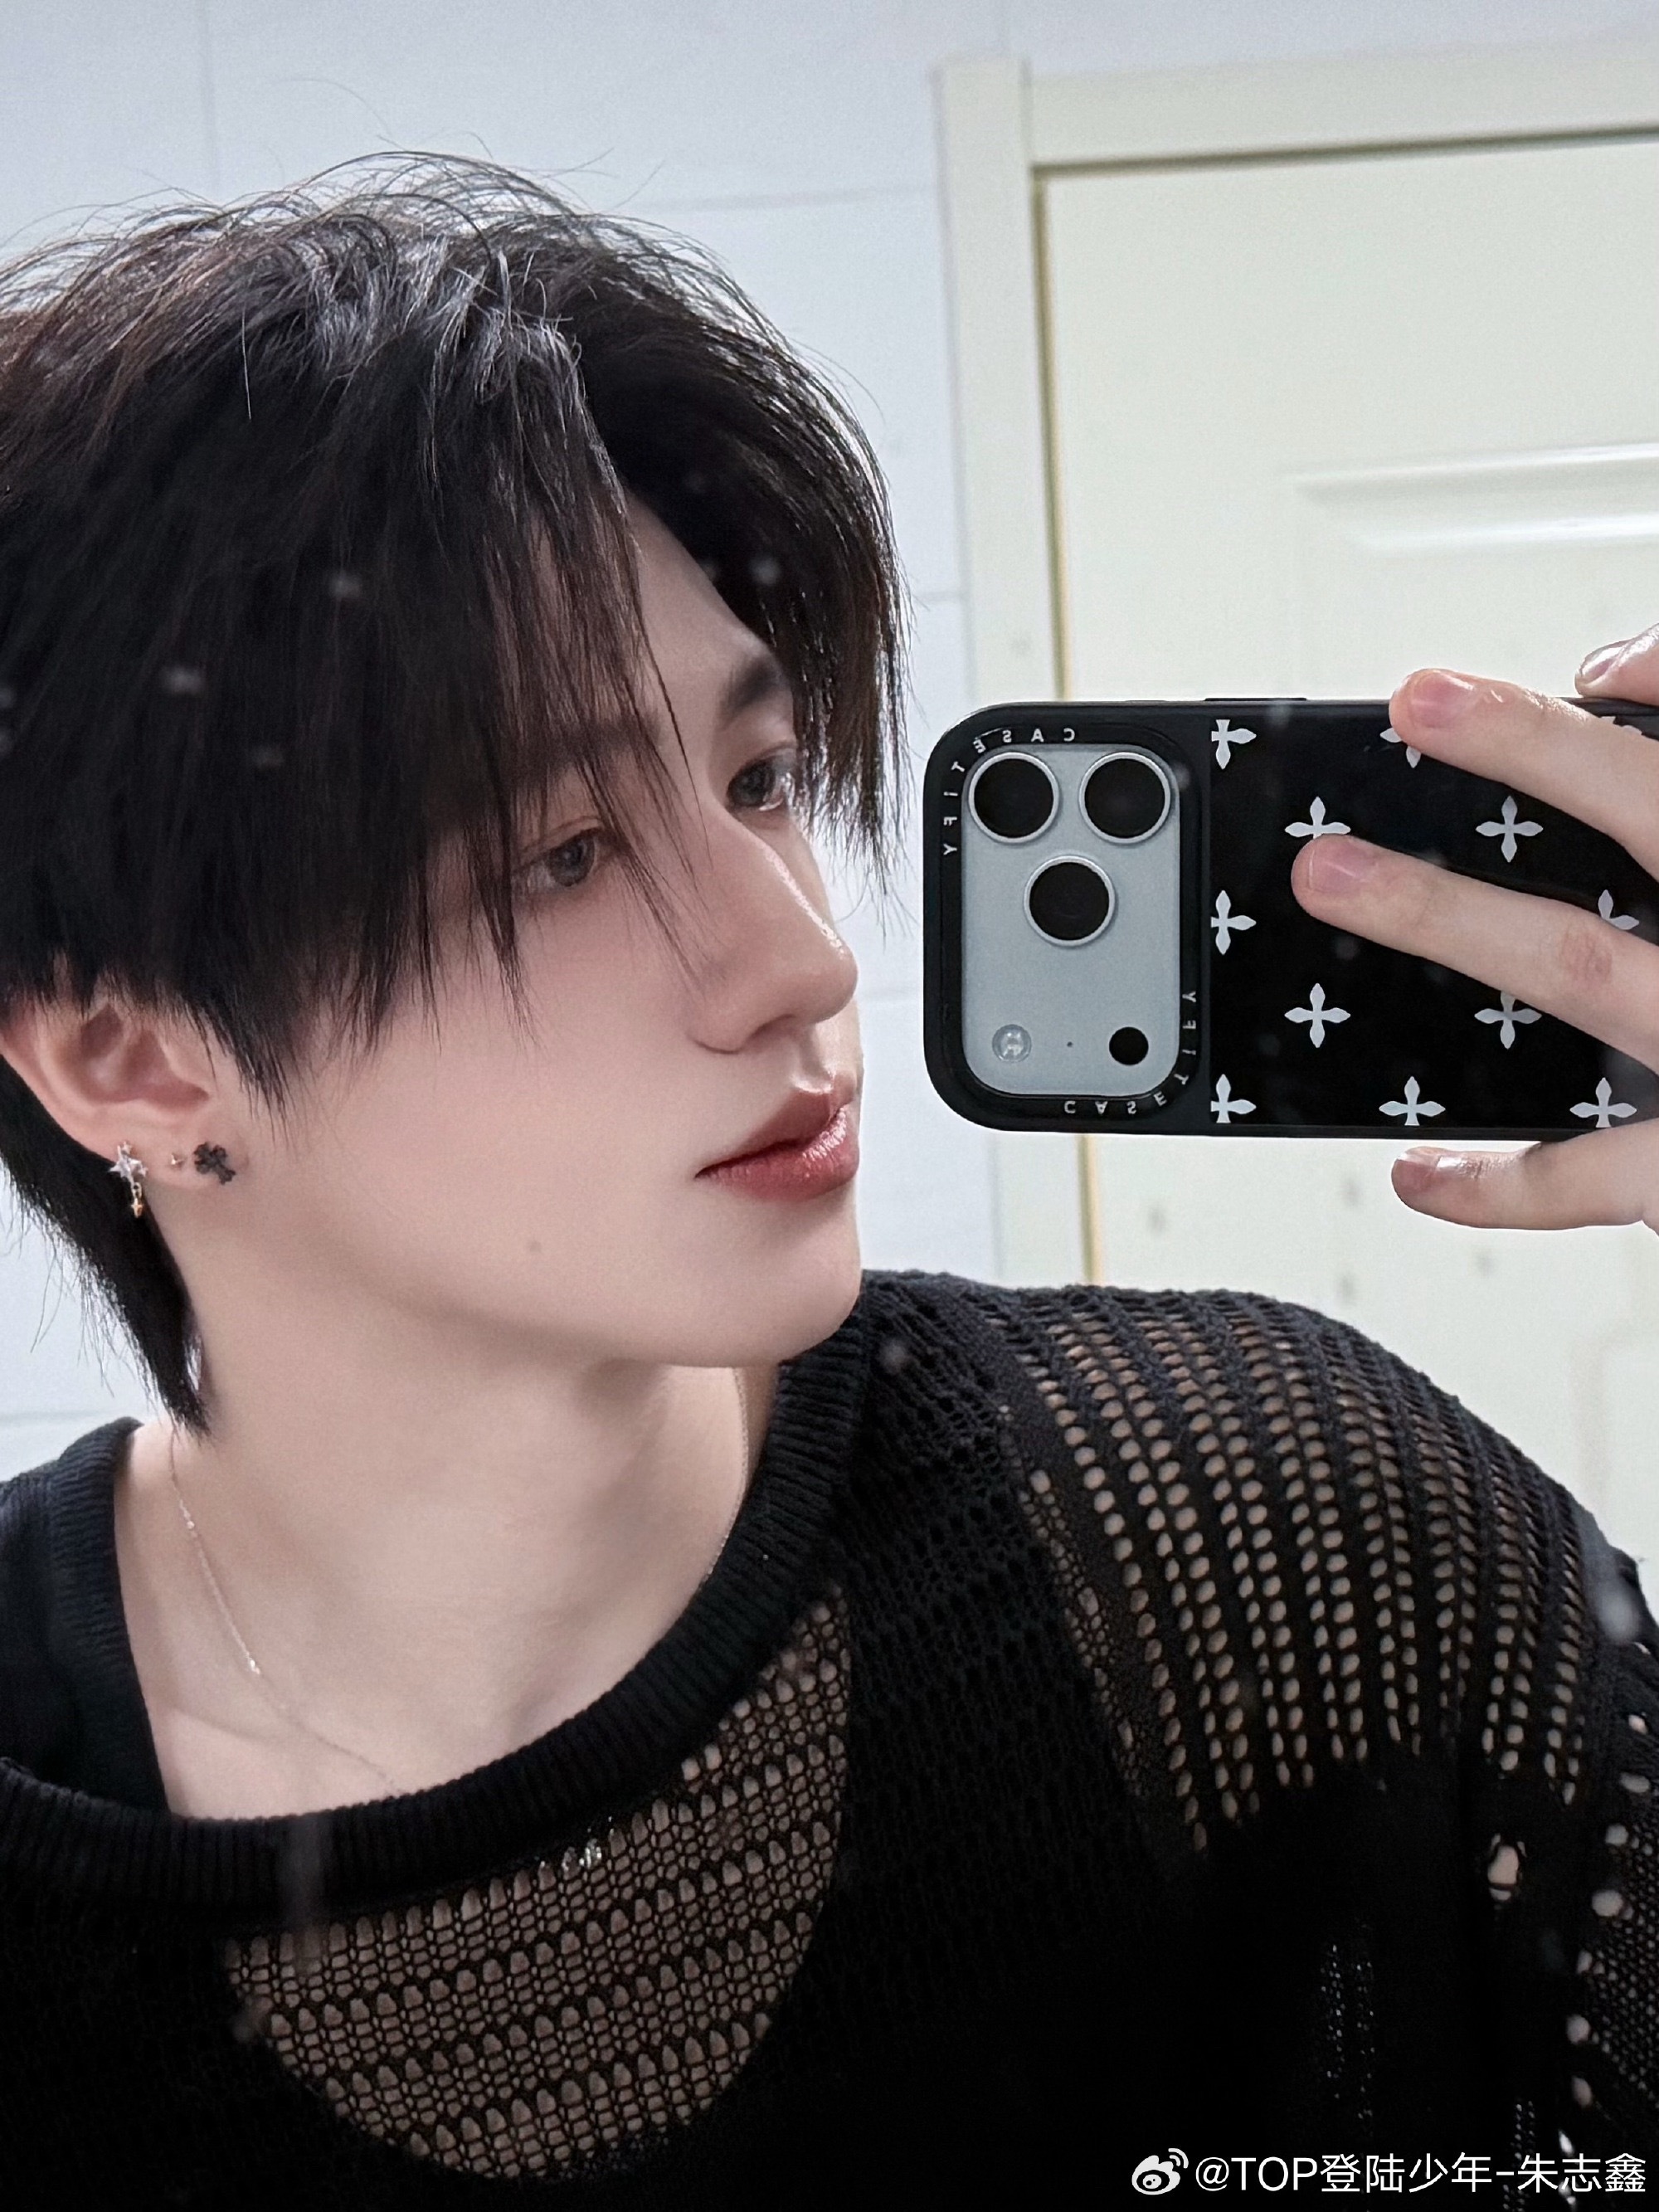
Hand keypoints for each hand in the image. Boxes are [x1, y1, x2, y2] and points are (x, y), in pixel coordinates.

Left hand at [1290, 630, 1658, 1232]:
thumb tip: (1613, 676)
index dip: (1643, 685)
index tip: (1569, 661)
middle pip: (1653, 812)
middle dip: (1534, 748)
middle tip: (1424, 701)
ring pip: (1582, 963)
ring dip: (1448, 914)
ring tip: (1337, 876)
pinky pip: (1590, 1175)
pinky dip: (1494, 1180)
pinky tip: (1417, 1170)